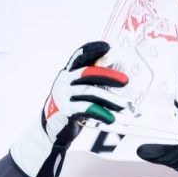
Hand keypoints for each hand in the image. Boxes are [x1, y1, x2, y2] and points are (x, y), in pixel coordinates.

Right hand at [11, 42, 127, 176]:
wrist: (52, 129)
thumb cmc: (70, 106)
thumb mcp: (79, 90)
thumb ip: (92, 79)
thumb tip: (111, 64)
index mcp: (68, 73)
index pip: (79, 56)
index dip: (93, 50)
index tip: (108, 47)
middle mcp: (64, 81)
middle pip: (87, 73)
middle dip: (108, 75)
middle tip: (125, 81)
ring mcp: (63, 95)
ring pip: (90, 92)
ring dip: (109, 98)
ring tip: (122, 105)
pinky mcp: (66, 110)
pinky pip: (87, 108)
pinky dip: (101, 113)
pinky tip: (111, 118)